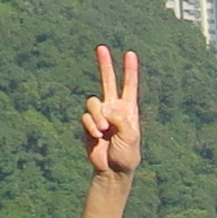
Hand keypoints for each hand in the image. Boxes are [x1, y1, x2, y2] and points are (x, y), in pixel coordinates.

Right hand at [82, 47, 144, 182]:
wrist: (111, 170)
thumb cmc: (126, 154)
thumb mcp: (130, 136)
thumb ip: (120, 119)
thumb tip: (106, 109)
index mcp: (128, 109)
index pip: (129, 85)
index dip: (130, 70)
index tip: (130, 54)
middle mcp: (114, 108)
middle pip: (107, 81)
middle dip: (104, 64)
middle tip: (101, 47)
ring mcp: (100, 115)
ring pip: (93, 102)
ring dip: (97, 116)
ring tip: (104, 130)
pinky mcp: (88, 124)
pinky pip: (86, 117)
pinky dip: (91, 126)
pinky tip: (97, 136)